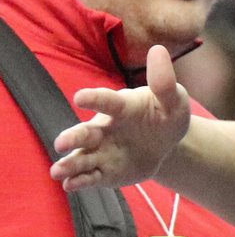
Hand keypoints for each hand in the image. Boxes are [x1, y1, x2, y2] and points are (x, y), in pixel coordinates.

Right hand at [50, 45, 190, 190]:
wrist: (166, 144)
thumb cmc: (166, 115)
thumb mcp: (174, 100)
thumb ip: (165, 82)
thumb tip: (158, 50)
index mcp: (122, 108)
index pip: (107, 101)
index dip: (95, 99)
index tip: (80, 98)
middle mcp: (106, 128)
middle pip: (87, 133)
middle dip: (74, 137)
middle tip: (61, 144)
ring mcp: (104, 150)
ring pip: (83, 157)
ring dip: (70, 164)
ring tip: (57, 172)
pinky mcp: (106, 171)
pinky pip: (91, 177)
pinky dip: (80, 181)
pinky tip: (70, 186)